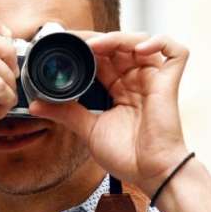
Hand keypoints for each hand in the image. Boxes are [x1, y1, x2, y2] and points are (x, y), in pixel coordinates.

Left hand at [29, 32, 190, 195]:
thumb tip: (35, 104)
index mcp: (117, 88)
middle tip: (76, 42)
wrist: (149, 174)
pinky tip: (140, 49)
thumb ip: (65, 113)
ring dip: (119, 37)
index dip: (86, 48)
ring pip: (140, 41)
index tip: (65, 45)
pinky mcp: (169, 82)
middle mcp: (135, 80)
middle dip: (98, 39)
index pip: (101, 58)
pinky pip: (175, 51)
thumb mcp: (88, 130)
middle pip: (119, 45)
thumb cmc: (126, 156)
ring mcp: (153, 79)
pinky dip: (159, 42)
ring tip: (98, 46)